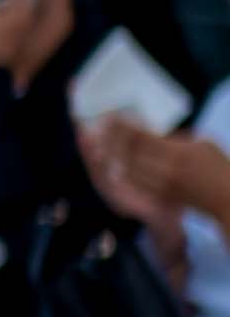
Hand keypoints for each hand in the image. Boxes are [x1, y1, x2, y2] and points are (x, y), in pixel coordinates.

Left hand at [82, 114, 227, 233]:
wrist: (229, 200)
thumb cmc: (220, 167)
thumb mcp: (203, 144)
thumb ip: (177, 138)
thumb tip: (155, 134)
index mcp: (178, 153)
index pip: (142, 137)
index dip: (123, 127)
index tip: (110, 117)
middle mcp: (167, 170)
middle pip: (129, 154)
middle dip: (112, 141)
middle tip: (99, 130)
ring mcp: (163, 186)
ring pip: (128, 170)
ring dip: (113, 158)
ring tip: (100, 146)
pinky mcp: (162, 197)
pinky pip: (135, 184)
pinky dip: (122, 173)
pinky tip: (114, 164)